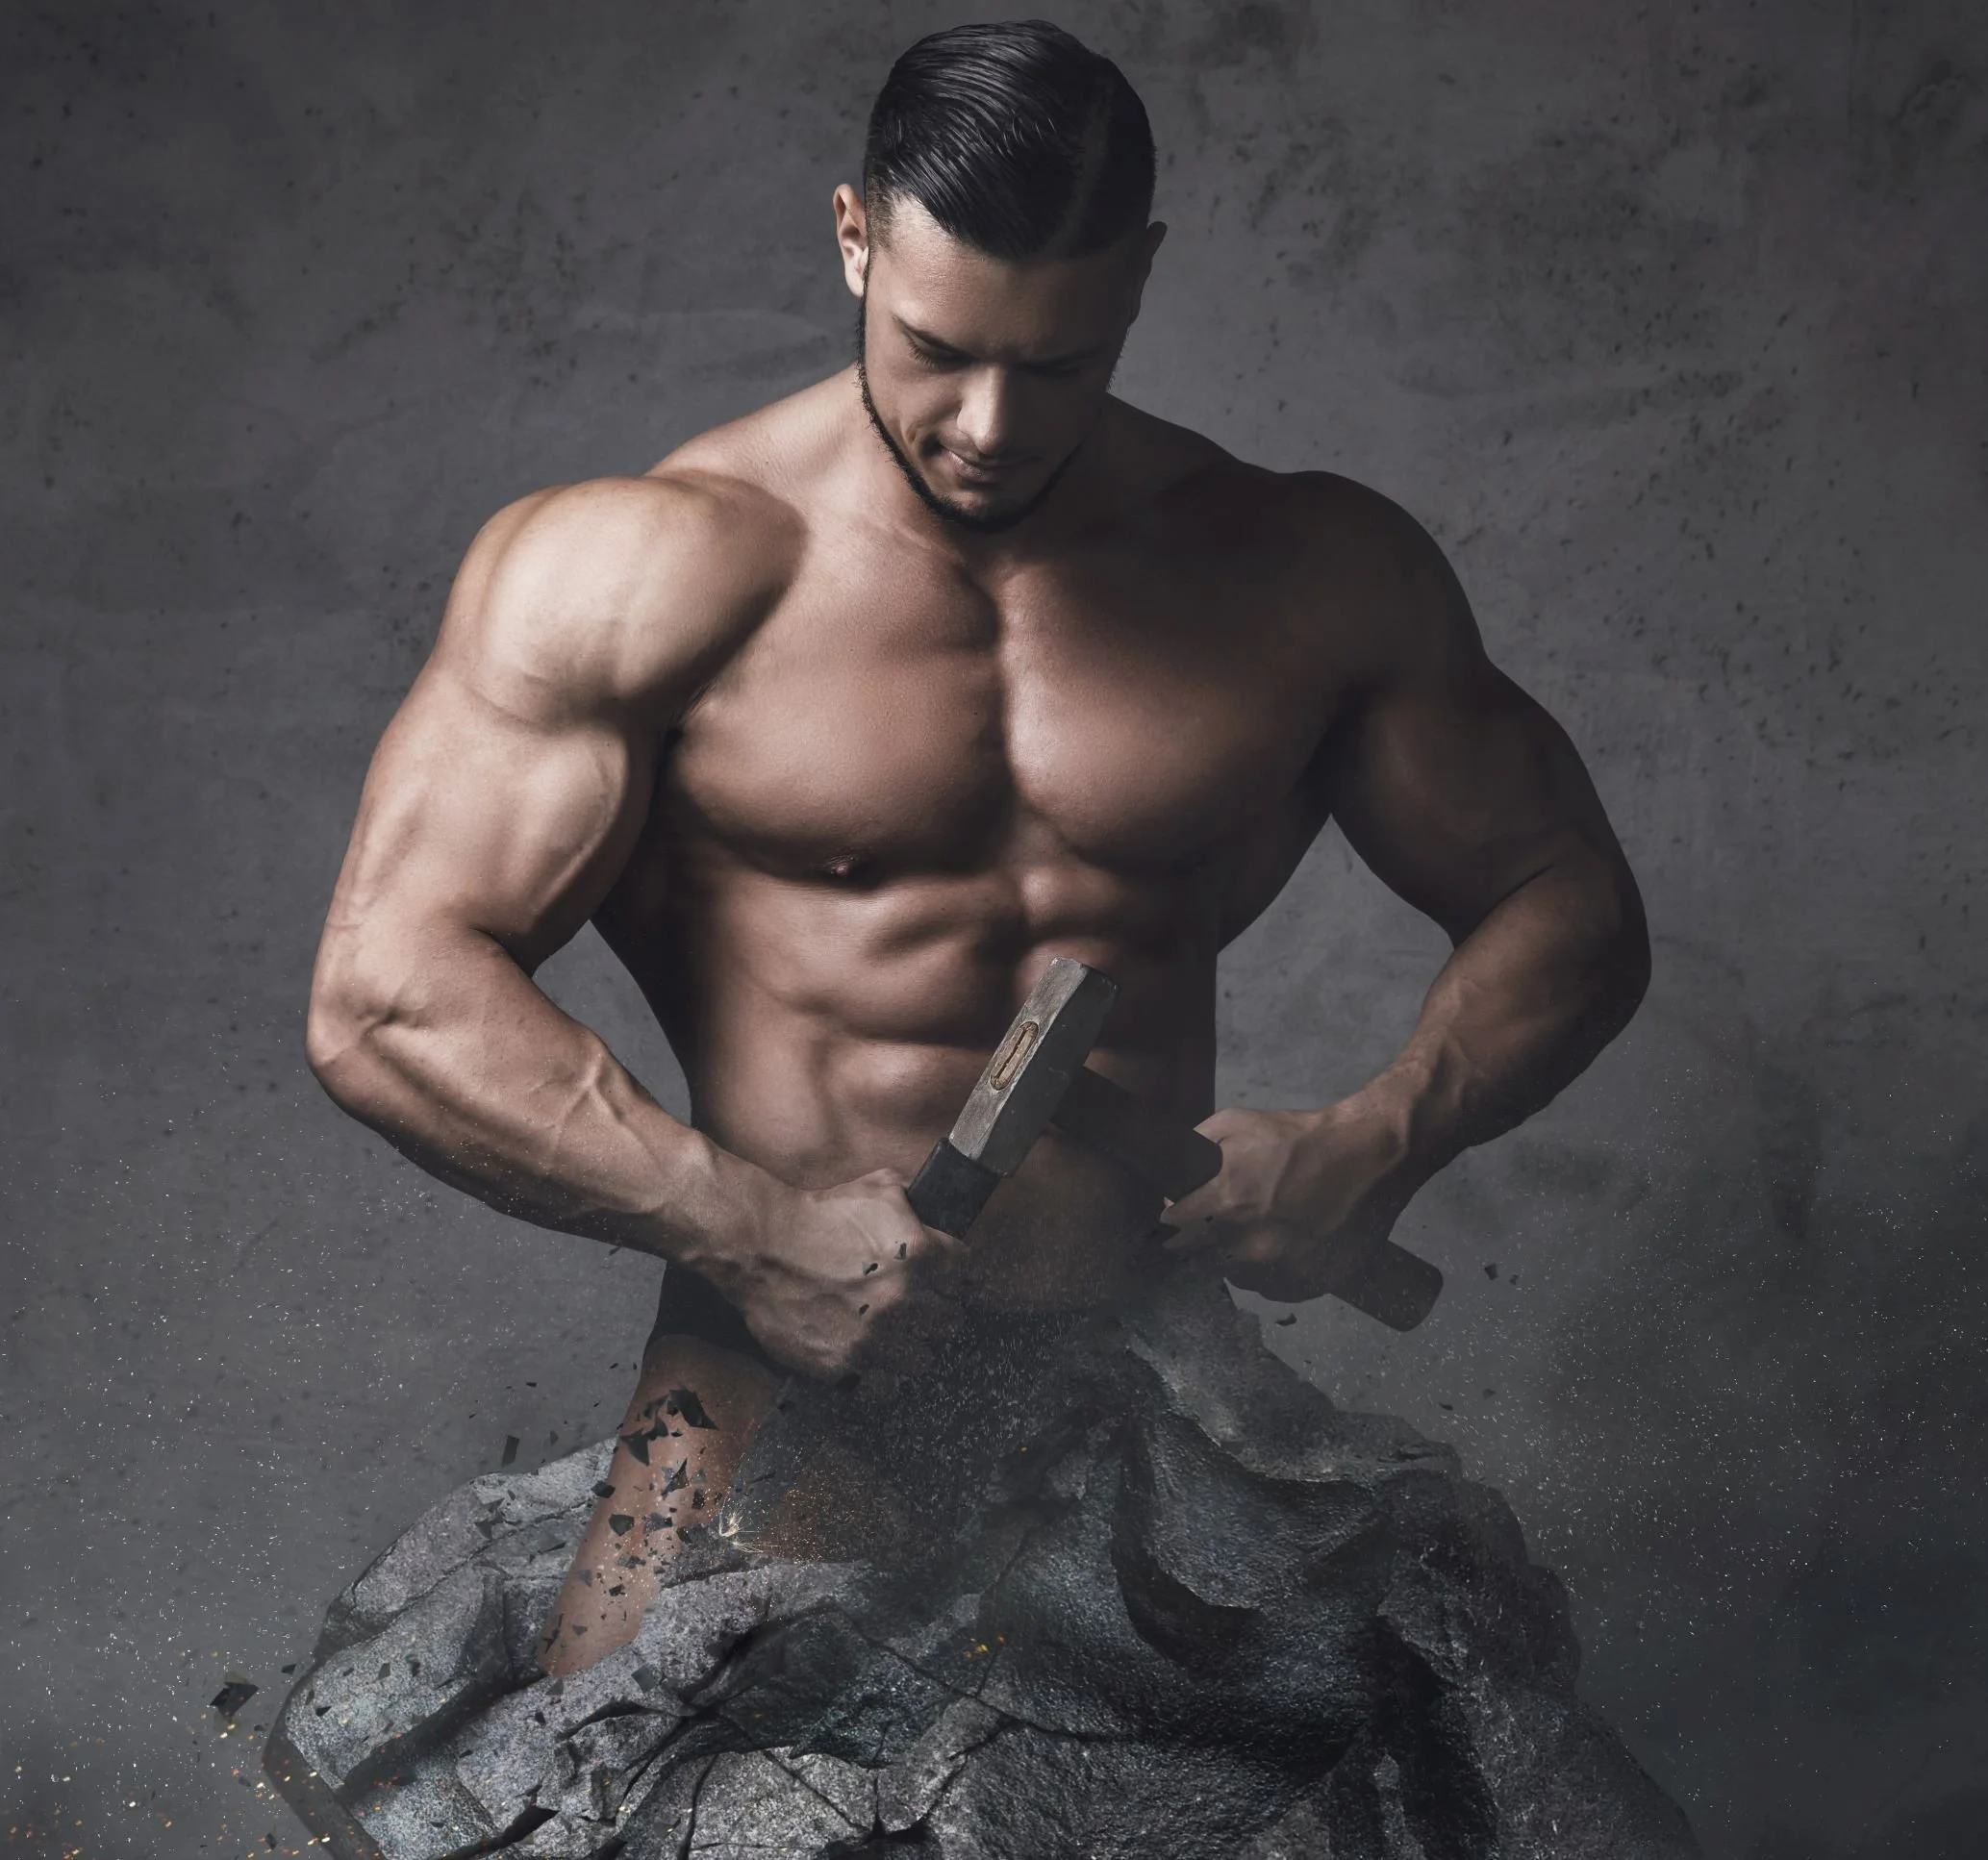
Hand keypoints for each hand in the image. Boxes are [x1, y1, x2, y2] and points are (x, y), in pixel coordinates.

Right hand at [708, 1166, 968, 1384]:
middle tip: (924, 1308)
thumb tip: (937, 1210)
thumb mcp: (878, 1188)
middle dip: (939, 1312)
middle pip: (950, 1322)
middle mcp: (904, 1301)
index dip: (955, 1275)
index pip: (964, 1275)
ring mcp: (875, 1337)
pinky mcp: (844, 1363)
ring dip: (914, 1347)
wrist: (762, 1247)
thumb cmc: (819, 1214)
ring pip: (922, 1360)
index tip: (947, 1279)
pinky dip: (877, 1373)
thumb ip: (917, 1202)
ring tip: (899, 1337)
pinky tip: (870, 1357)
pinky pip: (879, 1383)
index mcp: (920, 1256)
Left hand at [1156, 1096, 1417, 1301]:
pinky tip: (1273, 1247)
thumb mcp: (1235, 1121)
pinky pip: (1267, 1287)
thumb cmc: (1294, 1135)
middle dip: (1195, 1240)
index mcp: (1224, 1199)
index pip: (1173, 1226)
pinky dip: (1263, 1272)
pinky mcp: (1305, 1280)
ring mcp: (1277, 1265)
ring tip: (1246, 1234)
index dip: (1172, 1217)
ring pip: (1231, 1274)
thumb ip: (1196, 1146)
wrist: (1360, 1156)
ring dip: (1229, 1258)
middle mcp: (1246, 1240)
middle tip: (1209, 1224)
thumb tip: (1171, 1176)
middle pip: (1196, 1256)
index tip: (1176, 1213)